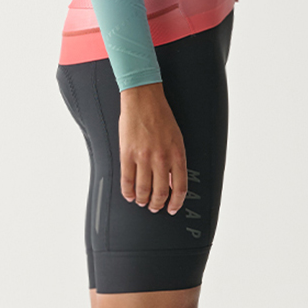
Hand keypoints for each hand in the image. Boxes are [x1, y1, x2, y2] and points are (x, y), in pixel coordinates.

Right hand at [119, 83, 187, 214]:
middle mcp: (161, 158)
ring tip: (142, 202)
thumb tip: (172, 182)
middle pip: (160, 192)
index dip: (176, 202)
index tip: (172, 208)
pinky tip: (130, 195)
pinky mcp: (127, 154)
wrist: (143, 99)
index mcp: (177, 154)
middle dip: (157, 204)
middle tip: (154, 207)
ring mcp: (143, 157)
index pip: (180, 188)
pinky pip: (127, 180)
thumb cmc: (161, 116)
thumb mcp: (177, 139)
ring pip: (143, 190)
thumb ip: (175, 161)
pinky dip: (128, 192)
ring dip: (143, 200)